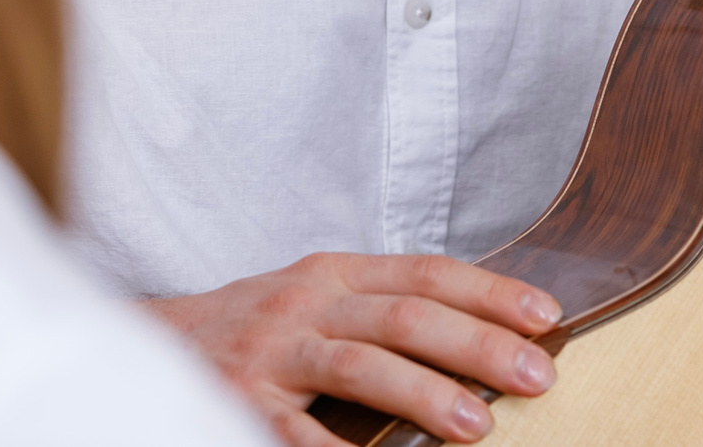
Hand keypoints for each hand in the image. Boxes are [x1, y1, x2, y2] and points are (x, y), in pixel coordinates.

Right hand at [143, 252, 560, 444]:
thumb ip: (385, 307)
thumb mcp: (319, 297)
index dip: (490, 291)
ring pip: (360, 367)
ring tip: (478, 426)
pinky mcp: (239, 401)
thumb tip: (485, 333)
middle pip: (405, 316)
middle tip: (537, 376)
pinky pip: (298, 433)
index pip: (426, 272)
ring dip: (424, 396)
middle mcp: (306, 303)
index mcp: (336, 273)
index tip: (548, 317)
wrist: (154, 342)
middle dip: (477, 346)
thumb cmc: (259, 327)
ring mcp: (272, 353)